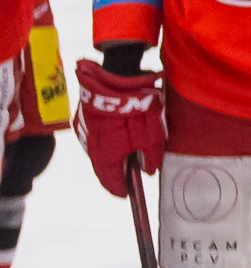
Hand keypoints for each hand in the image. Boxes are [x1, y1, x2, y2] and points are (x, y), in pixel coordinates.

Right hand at [71, 60, 162, 197]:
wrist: (116, 74)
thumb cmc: (135, 104)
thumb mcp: (152, 133)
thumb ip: (151, 156)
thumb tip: (149, 171)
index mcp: (104, 153)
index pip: (109, 179)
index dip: (119, 188)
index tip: (126, 193)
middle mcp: (89, 144)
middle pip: (103, 165)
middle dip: (117, 171)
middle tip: (130, 175)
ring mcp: (84, 129)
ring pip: (98, 149)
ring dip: (112, 152)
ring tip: (129, 151)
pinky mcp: (83, 116)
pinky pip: (96, 134)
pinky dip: (108, 138)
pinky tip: (121, 132)